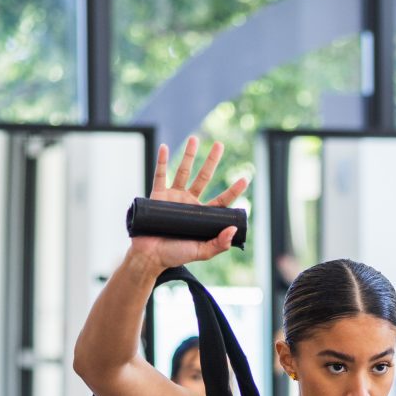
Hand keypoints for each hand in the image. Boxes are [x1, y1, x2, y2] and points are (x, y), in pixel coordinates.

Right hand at [132, 137, 250, 270]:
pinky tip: (165, 147)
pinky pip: (160, 175)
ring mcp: (173, 197)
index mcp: (202, 215)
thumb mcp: (202, 252)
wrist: (150, 256)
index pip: (222, 200)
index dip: (233, 190)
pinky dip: (162, 161)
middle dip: (212, 161)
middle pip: (204, 177)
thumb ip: (219, 244)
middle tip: (220, 145)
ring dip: (189, 155)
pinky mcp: (157, 195)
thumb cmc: (176, 255)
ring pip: (183, 171)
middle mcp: (189, 202)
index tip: (245, 179)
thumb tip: (233, 228)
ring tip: (195, 139)